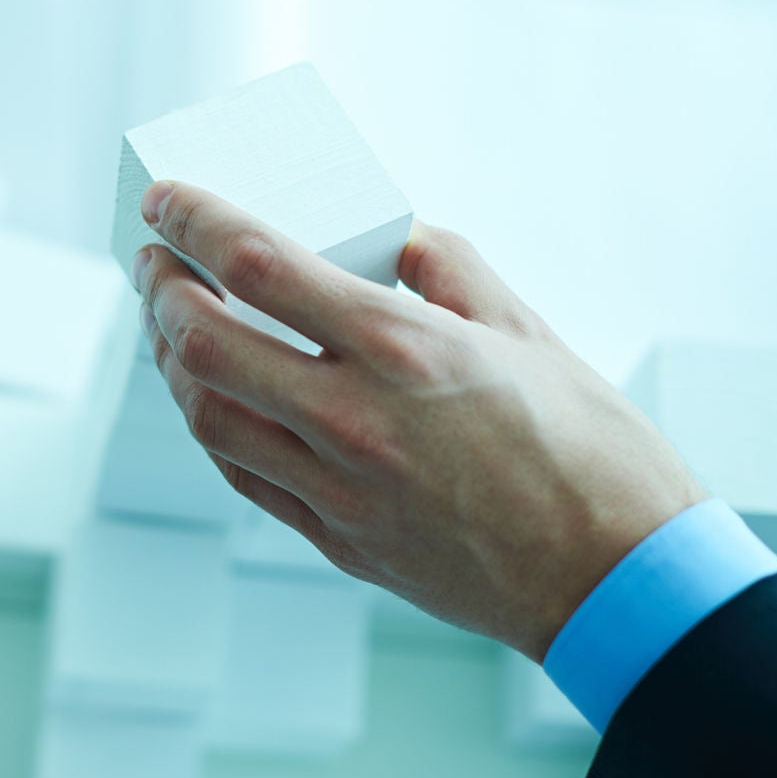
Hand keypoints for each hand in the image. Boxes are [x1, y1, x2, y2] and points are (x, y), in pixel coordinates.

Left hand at [130, 181, 706, 660]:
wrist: (622, 579)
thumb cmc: (590, 447)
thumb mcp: (524, 328)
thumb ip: (443, 264)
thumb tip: (384, 230)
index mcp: (404, 349)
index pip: (258, 266)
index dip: (193, 222)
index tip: (163, 198)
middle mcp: (357, 420)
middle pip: (204, 343)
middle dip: (160, 290)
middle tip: (154, 259)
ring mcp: (341, 489)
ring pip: (207, 415)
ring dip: (170, 359)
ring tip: (171, 321)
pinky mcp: (340, 539)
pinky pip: (241, 474)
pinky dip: (211, 423)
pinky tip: (213, 393)